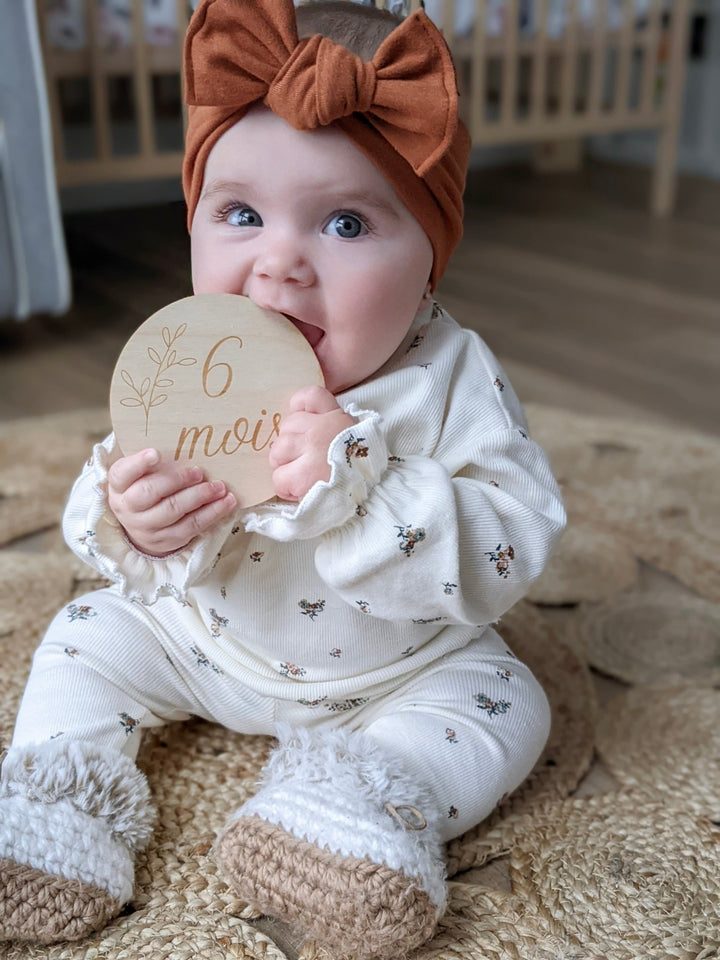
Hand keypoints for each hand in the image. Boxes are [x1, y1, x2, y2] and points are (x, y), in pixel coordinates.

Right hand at [107, 448, 235, 556]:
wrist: (141, 525)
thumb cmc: (144, 486)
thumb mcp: (139, 473)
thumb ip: (151, 459)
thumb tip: (183, 439)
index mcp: (119, 485)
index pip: (123, 473)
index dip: (138, 463)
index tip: (155, 453)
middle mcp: (128, 508)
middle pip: (149, 493)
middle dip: (177, 481)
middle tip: (199, 472)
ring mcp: (147, 527)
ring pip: (174, 511)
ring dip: (200, 497)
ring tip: (219, 486)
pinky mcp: (168, 539)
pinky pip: (192, 527)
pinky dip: (212, 513)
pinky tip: (226, 502)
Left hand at [269, 386, 355, 501]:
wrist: (374, 496)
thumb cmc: (359, 470)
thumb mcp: (354, 437)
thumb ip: (333, 426)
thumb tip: (304, 423)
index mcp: (338, 418)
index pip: (311, 396)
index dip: (299, 407)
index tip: (302, 424)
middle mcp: (323, 429)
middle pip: (287, 426)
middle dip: (289, 445)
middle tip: (303, 461)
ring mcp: (312, 451)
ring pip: (277, 451)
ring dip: (284, 466)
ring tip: (300, 476)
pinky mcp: (302, 475)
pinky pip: (278, 477)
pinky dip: (285, 487)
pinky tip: (299, 490)